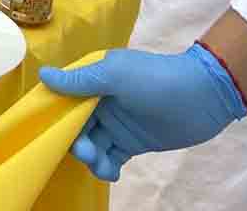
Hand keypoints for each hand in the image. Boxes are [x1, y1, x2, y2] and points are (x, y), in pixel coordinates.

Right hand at [39, 44, 246, 182]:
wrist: (203, 97)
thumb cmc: (156, 80)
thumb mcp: (116, 75)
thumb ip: (81, 80)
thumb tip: (43, 74)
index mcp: (94, 80)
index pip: (64, 99)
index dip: (54, 116)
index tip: (49, 132)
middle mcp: (101, 101)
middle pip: (75, 126)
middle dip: (76, 141)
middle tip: (89, 152)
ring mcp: (117, 124)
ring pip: (92, 144)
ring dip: (91, 157)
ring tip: (102, 166)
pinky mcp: (132, 143)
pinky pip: (111, 157)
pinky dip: (106, 167)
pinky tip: (111, 173)